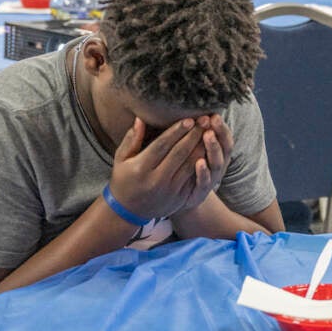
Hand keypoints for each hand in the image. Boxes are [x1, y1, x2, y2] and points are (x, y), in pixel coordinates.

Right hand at [109, 115, 229, 220]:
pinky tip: (209, 151)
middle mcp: (156, 180)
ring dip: (202, 147)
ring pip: (190, 165)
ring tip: (210, 131)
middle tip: (204, 120)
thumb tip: (141, 119)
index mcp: (141, 168)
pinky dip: (203, 164)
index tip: (189, 118)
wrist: (129, 211)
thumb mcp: (121, 159)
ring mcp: (170, 190)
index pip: (162, 145)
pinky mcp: (179, 198)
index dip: (177, 131)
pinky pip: (194, 178)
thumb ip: (131, 139)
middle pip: (179, 153)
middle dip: (194, 135)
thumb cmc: (124, 179)